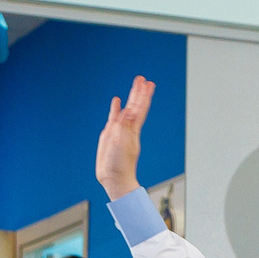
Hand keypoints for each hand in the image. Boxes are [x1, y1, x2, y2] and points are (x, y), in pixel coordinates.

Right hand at [96, 75, 154, 194]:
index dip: (143, 96)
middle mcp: (128, 128)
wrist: (114, 179)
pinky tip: (116, 101)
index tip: (147, 83)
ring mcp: (119, 131)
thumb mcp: (121, 144)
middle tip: (142, 79)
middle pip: (135, 106)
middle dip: (138, 92)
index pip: (139, 109)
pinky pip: (114, 117)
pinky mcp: (110, 135)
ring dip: (130, 98)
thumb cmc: (119, 166)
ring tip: (135, 86)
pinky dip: (116, 108)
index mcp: (132, 130)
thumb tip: (128, 110)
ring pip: (126, 109)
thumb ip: (124, 127)